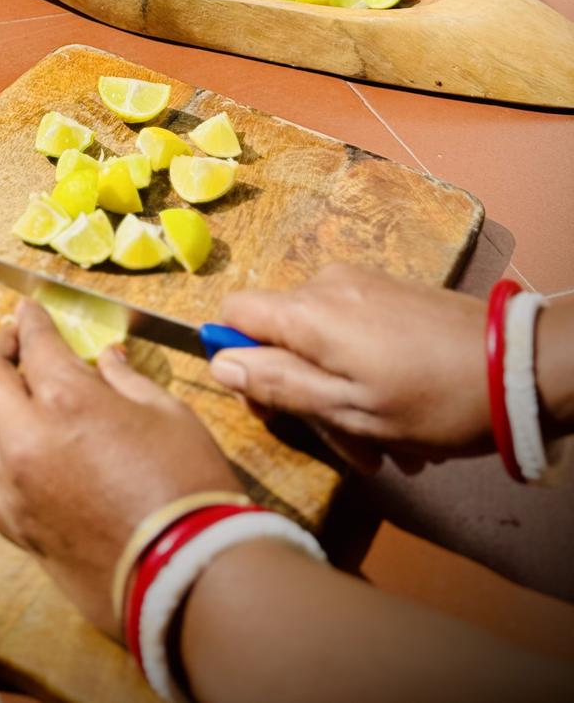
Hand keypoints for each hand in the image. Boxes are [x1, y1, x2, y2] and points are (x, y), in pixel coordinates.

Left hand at [0, 299, 240, 635]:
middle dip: (0, 350)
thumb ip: (126, 379)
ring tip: (15, 396)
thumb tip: (106, 358)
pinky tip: (3, 453)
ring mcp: (15, 487)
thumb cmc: (188, 486)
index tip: (29, 310)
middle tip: (16, 342)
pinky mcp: (16, 527)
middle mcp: (27, 440)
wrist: (189, 576)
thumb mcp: (168, 413)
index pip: (34, 343)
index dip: (31, 320)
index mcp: (67, 401)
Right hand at [210, 264, 490, 465]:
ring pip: (321, 341)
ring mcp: (361, 284)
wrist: (517, 365)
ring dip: (342, 395)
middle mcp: (326, 285)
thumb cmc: (431, 399)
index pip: (234, 311)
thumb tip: (218, 362)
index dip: (236, 355)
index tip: (268, 399)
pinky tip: (401, 415)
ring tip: (388, 447)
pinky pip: (353, 331)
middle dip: (306, 395)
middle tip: (352, 451)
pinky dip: (364, 372)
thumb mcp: (350, 409)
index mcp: (308, 312)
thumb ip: (280, 383)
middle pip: (282, 335)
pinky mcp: (389, 290)